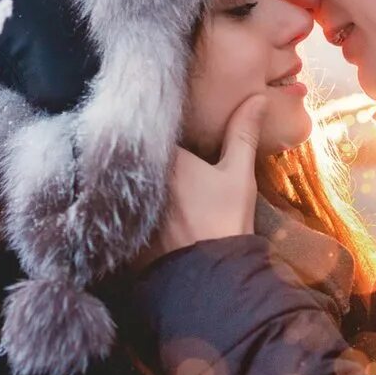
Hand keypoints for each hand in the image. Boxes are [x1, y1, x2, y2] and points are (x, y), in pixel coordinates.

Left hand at [136, 93, 267, 267]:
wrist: (211, 276)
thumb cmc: (225, 221)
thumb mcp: (238, 175)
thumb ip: (242, 133)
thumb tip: (258, 98)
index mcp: (165, 157)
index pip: (152, 130)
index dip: (157, 125)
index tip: (162, 118)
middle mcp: (139, 175)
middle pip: (135, 153)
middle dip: (143, 149)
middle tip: (153, 143)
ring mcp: (127, 202)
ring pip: (126, 178)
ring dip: (132, 174)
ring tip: (141, 172)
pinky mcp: (121, 226)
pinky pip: (118, 205)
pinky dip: (123, 202)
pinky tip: (135, 203)